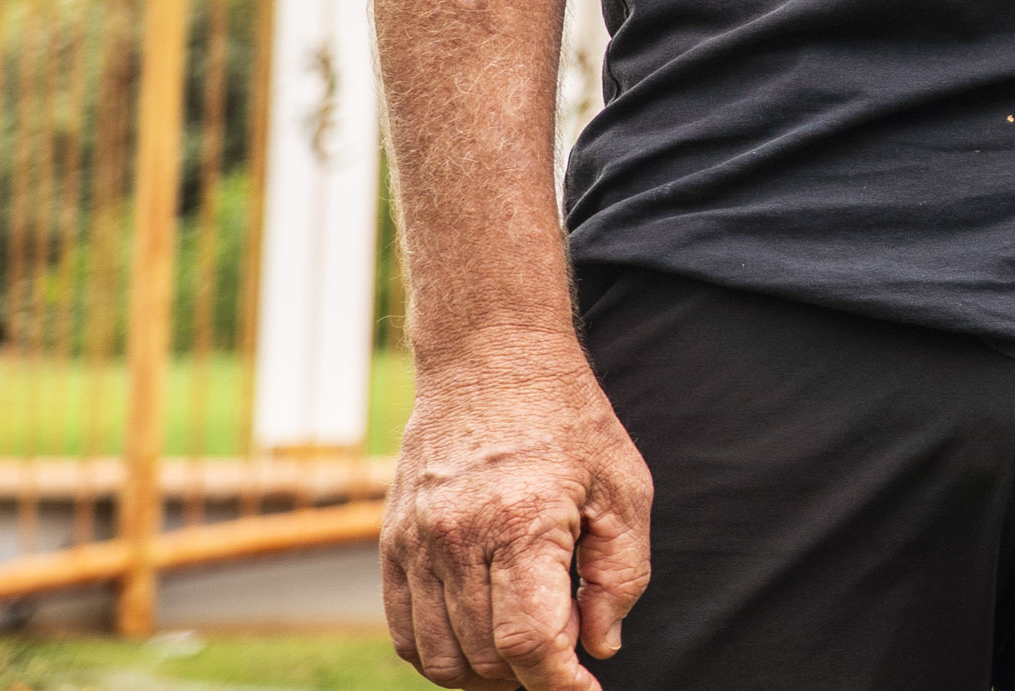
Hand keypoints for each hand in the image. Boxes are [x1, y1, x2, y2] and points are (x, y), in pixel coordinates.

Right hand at [382, 333, 655, 689]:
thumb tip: (599, 647)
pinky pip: (405, 632)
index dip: (559, 685)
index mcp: (520, 522)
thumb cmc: (567, 420)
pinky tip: (480, 639)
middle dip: (530, 677)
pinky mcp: (392, 542)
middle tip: (563, 658)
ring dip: (486, 674)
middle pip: (486, 657)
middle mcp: (456, 538)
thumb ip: (621, 574)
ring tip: (524, 651)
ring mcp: (415, 542)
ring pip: (440, 657)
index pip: (529, 642)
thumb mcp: (623, 487)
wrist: (490, 356)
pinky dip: (441, 655)